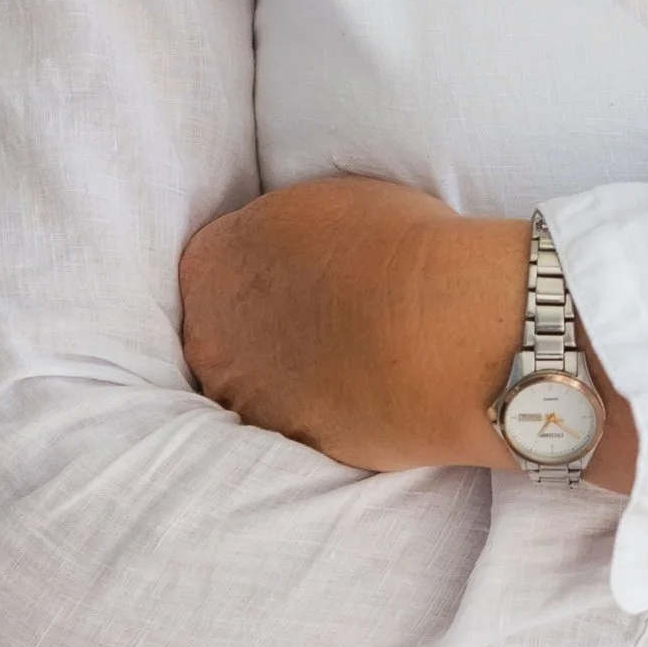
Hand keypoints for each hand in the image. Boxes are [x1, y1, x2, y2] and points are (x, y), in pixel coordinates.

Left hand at [179, 175, 531, 474]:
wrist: (435, 330)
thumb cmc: (393, 246)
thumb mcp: (330, 202)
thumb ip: (294, 231)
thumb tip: (304, 249)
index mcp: (213, 262)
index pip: (216, 264)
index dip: (261, 267)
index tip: (297, 271)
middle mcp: (212, 335)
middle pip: (223, 330)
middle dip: (264, 327)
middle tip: (322, 318)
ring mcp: (244, 397)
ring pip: (254, 384)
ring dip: (288, 377)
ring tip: (350, 357)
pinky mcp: (286, 445)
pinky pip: (294, 424)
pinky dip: (320, 413)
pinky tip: (363, 393)